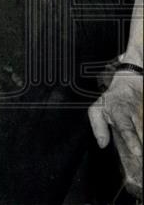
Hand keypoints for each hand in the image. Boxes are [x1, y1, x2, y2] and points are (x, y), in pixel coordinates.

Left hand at [88, 70, 142, 194]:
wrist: (127, 82)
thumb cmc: (112, 100)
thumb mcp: (97, 110)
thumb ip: (98, 127)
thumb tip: (102, 144)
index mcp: (119, 113)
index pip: (126, 128)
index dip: (131, 140)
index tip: (137, 152)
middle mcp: (134, 112)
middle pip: (141, 128)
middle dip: (142, 141)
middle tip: (142, 154)